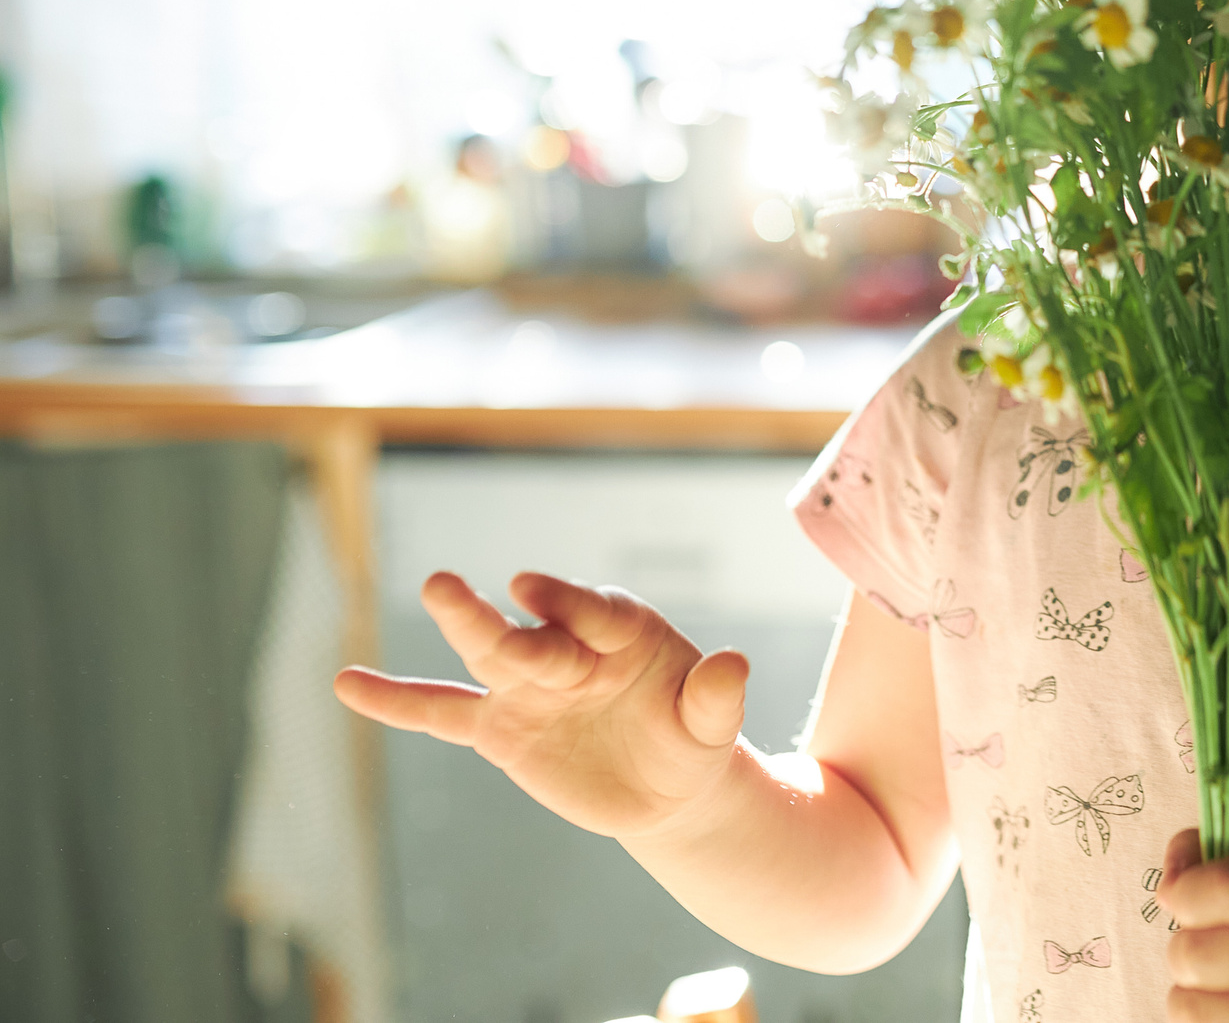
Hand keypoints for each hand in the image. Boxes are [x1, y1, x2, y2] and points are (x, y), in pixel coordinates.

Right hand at [334, 571, 747, 839]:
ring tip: (429, 591)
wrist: (666, 786)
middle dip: (497, 621)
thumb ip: (716, 697)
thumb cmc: (691, 739)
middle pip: (530, 634)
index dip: (564, 602)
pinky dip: (397, 702)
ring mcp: (529, 687)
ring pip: (487, 657)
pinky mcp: (500, 728)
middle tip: (448, 590)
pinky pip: (442, 715)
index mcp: (623, 631)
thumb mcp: (711, 725)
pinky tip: (348, 683)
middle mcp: (569, 648)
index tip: (530, 589)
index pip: (592, 612)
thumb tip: (733, 665)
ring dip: (461, 627)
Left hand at [1158, 828, 1228, 1022]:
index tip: (1181, 896)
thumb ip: (1217, 860)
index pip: (1225, 887)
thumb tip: (1170, 878)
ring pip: (1193, 1007)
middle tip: (1205, 948)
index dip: (1182, 892)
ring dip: (1189, 994)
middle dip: (1183, 949)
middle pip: (1198, 953)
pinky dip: (1207, 1021)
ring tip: (1218, 985)